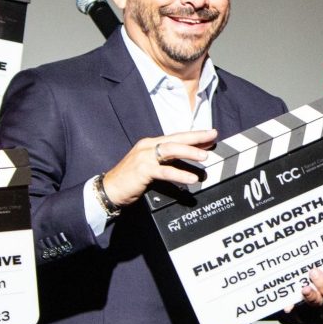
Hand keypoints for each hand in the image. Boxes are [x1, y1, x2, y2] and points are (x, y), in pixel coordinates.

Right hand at [100, 129, 217, 206]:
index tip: (210, 134)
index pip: (176, 137)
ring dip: (189, 152)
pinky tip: (190, 178)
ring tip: (204, 156)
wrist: (110, 189)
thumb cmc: (131, 179)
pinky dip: (179, 174)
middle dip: (196, 136)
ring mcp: (144, 157)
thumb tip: (187, 162)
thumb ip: (167, 161)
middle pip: (176, 138)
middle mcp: (148, 146)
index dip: (194, 135)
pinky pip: (164, 171)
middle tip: (212, 136)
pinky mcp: (142, 170)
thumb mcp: (151, 166)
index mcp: (151, 144)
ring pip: (171, 150)